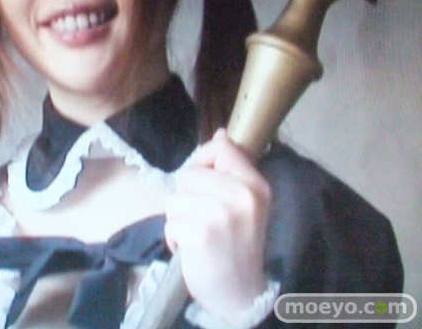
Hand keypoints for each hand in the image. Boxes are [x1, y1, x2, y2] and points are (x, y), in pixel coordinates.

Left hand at [164, 129, 270, 321]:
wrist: (241, 293)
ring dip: (178, 219)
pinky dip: (174, 238)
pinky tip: (191, 249)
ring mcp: (221, 213)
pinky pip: (170, 223)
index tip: (206, 181)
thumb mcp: (246, 204)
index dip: (203, 160)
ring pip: (175, 198)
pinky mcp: (200, 233)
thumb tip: (220, 133)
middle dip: (187, 197)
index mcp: (256, 185)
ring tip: (198, 234)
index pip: (222, 148)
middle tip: (203, 219)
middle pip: (189, 173)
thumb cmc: (239, 245)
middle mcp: (242, 195)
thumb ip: (232, 170)